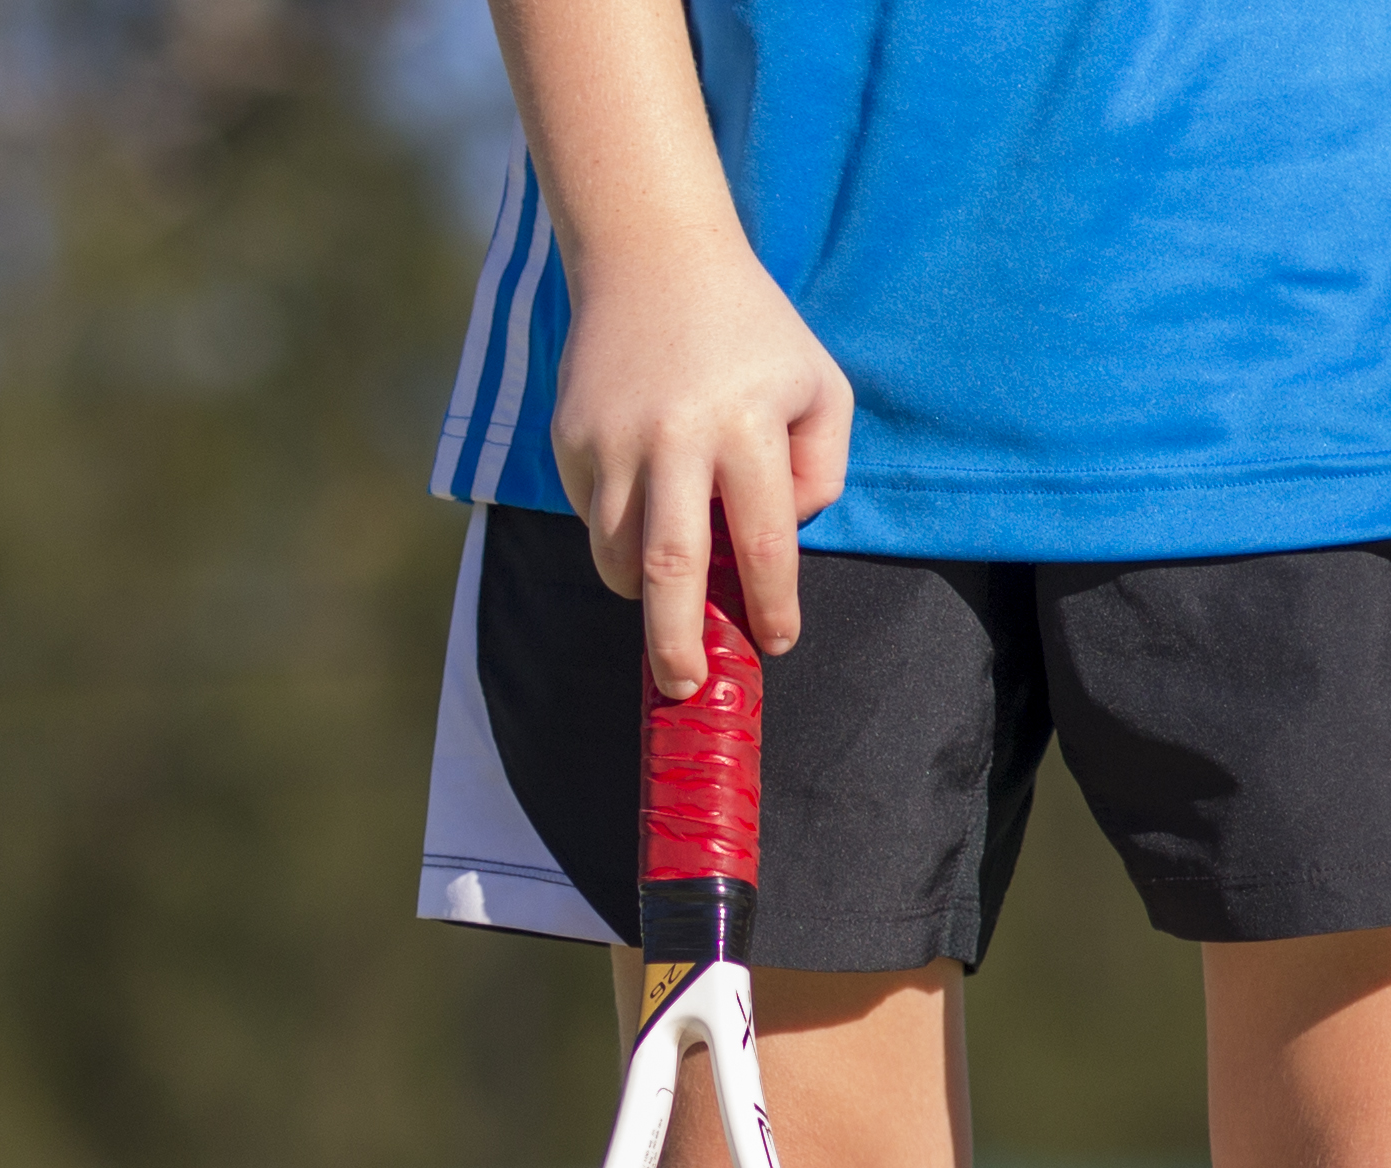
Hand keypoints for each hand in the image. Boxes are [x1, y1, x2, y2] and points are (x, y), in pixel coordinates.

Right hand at [549, 239, 852, 692]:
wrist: (652, 259)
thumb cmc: (750, 332)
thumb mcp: (817, 383)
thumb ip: (819, 467)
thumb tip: (780, 538)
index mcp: (747, 422)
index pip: (763, 539)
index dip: (771, 603)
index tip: (775, 641)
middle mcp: (675, 435)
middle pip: (672, 570)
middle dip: (678, 643)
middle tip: (683, 686)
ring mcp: (613, 440)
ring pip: (616, 555)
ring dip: (642, 595)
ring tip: (662, 604)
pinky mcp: (571, 440)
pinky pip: (593, 516)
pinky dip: (618, 534)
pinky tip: (642, 502)